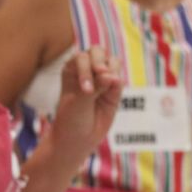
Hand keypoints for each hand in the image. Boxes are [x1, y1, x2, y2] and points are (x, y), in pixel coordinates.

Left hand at [51, 47, 124, 162]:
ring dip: (112, 69)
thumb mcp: (78, 102)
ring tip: (109, 84)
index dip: (86, 69)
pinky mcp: (114, 90)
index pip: (82, 57)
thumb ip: (95, 87)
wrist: (78, 140)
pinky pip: (119, 78)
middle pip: (98, 52)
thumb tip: (111, 75)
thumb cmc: (71, 120)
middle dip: (100, 62)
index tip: (86, 90)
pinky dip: (118, 80)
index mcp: (72, 69)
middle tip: (101, 73)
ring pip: (112, 61)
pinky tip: (114, 88)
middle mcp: (86, 70)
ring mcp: (102, 79)